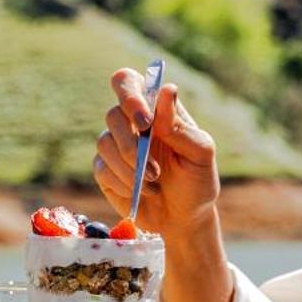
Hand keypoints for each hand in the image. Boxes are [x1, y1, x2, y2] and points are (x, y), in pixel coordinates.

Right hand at [93, 70, 219, 237]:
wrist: (184, 219)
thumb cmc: (197, 181)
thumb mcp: (200, 153)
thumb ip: (180, 125)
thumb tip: (167, 89)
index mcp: (155, 110)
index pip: (128, 82)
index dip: (129, 95)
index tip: (144, 120)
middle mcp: (132, 124)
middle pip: (112, 114)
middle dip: (131, 142)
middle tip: (153, 167)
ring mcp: (116, 146)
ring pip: (104, 143)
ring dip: (130, 166)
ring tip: (153, 182)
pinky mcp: (105, 171)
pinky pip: (102, 169)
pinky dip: (123, 182)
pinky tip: (141, 192)